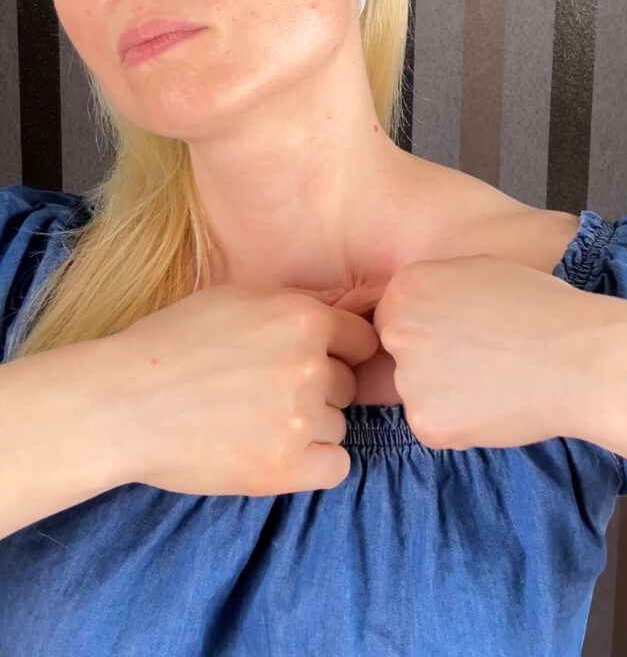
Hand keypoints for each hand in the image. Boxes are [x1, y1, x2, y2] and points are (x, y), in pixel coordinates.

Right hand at [102, 282, 378, 494]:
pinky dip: (315, 463)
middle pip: (347, 385)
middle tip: (272, 394)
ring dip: (312, 427)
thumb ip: (291, 309)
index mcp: (303, 318)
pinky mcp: (285, 467)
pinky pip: (336, 467)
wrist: (124, 402)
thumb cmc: (171, 342)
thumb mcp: (237, 299)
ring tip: (260, 423)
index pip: (361, 339)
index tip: (321, 361)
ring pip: (338, 426)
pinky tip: (281, 453)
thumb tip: (330, 324)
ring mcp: (300, 419)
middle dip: (320, 389)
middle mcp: (311, 367)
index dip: (342, 350)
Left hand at [329, 255, 626, 449]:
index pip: (393, 315)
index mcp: (406, 288)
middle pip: (399, 352)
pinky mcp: (427, 424)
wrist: (578, 358)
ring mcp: (409, 381)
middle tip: (478, 360)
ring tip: (494, 381)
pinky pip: (434, 425)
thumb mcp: (479, 270)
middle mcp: (398, 332)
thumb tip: (421, 306)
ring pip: (416, 391)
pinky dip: (459, 422)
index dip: (427, 326)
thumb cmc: (541, 307)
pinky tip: (496, 405)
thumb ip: (438, 288)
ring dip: (443, 392)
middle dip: (429, 359)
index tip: (458, 334)